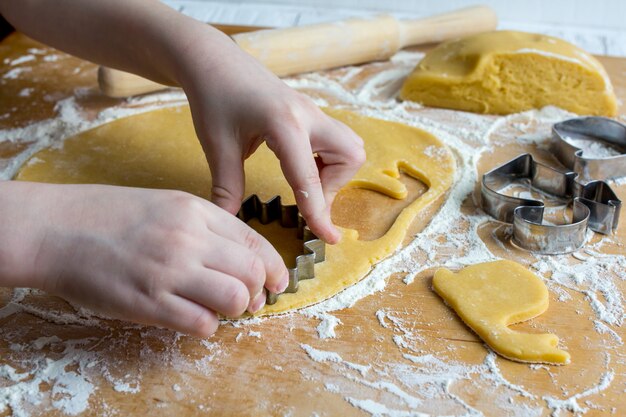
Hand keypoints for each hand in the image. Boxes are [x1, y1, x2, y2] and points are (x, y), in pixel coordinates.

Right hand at [0, 181, 288, 336]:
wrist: (58, 229)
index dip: (274, 266)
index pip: (255, 241)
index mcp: (195, 211)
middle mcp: (188, 238)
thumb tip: (241, 258)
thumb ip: (205, 226)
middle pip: (252, 272)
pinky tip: (193, 319)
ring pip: (235, 299)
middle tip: (251, 301)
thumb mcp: (167, 204)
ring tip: (220, 310)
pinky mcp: (149, 302)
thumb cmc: (111, 217)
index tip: (276, 281)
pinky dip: (207, 326)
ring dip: (236, 310)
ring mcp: (169, 271)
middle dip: (260, 292)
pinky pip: (201, 323)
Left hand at [177, 32, 365, 243]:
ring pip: (349, 147)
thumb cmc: (214, 97)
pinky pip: (336, 140)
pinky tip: (299, 165)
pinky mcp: (310, 113)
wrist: (215, 60)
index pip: (310, 177)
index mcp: (285, 124)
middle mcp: (308, 116)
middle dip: (335, 184)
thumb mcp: (217, 145)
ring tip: (303, 181)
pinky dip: (327, 160)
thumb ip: (226, 186)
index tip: (328, 238)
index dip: (319, 212)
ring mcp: (313, 112)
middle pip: (350, 156)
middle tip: (304, 197)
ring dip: (334, 172)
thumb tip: (230, 222)